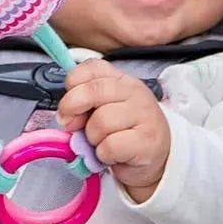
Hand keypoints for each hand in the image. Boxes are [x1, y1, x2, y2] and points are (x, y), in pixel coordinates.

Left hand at [57, 59, 169, 202]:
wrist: (157, 156)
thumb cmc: (124, 130)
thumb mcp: (103, 108)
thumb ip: (83, 104)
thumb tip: (65, 116)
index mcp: (120, 78)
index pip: (91, 68)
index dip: (72, 83)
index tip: (68, 102)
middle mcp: (133, 91)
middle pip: (93, 91)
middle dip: (73, 108)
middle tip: (71, 124)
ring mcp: (143, 114)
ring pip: (101, 121)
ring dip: (92, 137)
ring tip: (101, 141)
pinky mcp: (147, 140)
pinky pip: (111, 146)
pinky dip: (103, 154)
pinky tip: (111, 154)